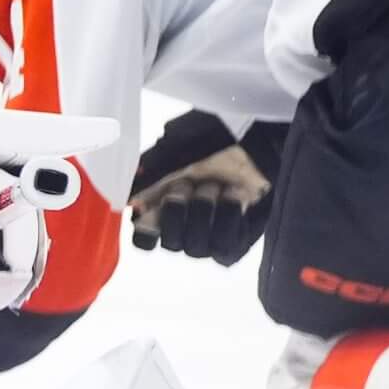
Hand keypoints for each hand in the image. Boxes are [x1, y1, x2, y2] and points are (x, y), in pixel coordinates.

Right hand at [127, 111, 284, 265]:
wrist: (260, 140)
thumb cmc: (215, 139)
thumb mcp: (175, 148)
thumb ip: (148, 172)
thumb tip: (128, 196)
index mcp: (161, 203)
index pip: (144, 236)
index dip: (145, 232)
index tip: (148, 213)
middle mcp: (184, 223)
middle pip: (170, 243)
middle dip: (178, 213)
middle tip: (186, 185)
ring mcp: (210, 234)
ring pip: (196, 248)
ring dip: (204, 214)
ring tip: (215, 186)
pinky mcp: (236, 241)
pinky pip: (223, 249)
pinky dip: (226, 221)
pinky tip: (232, 197)